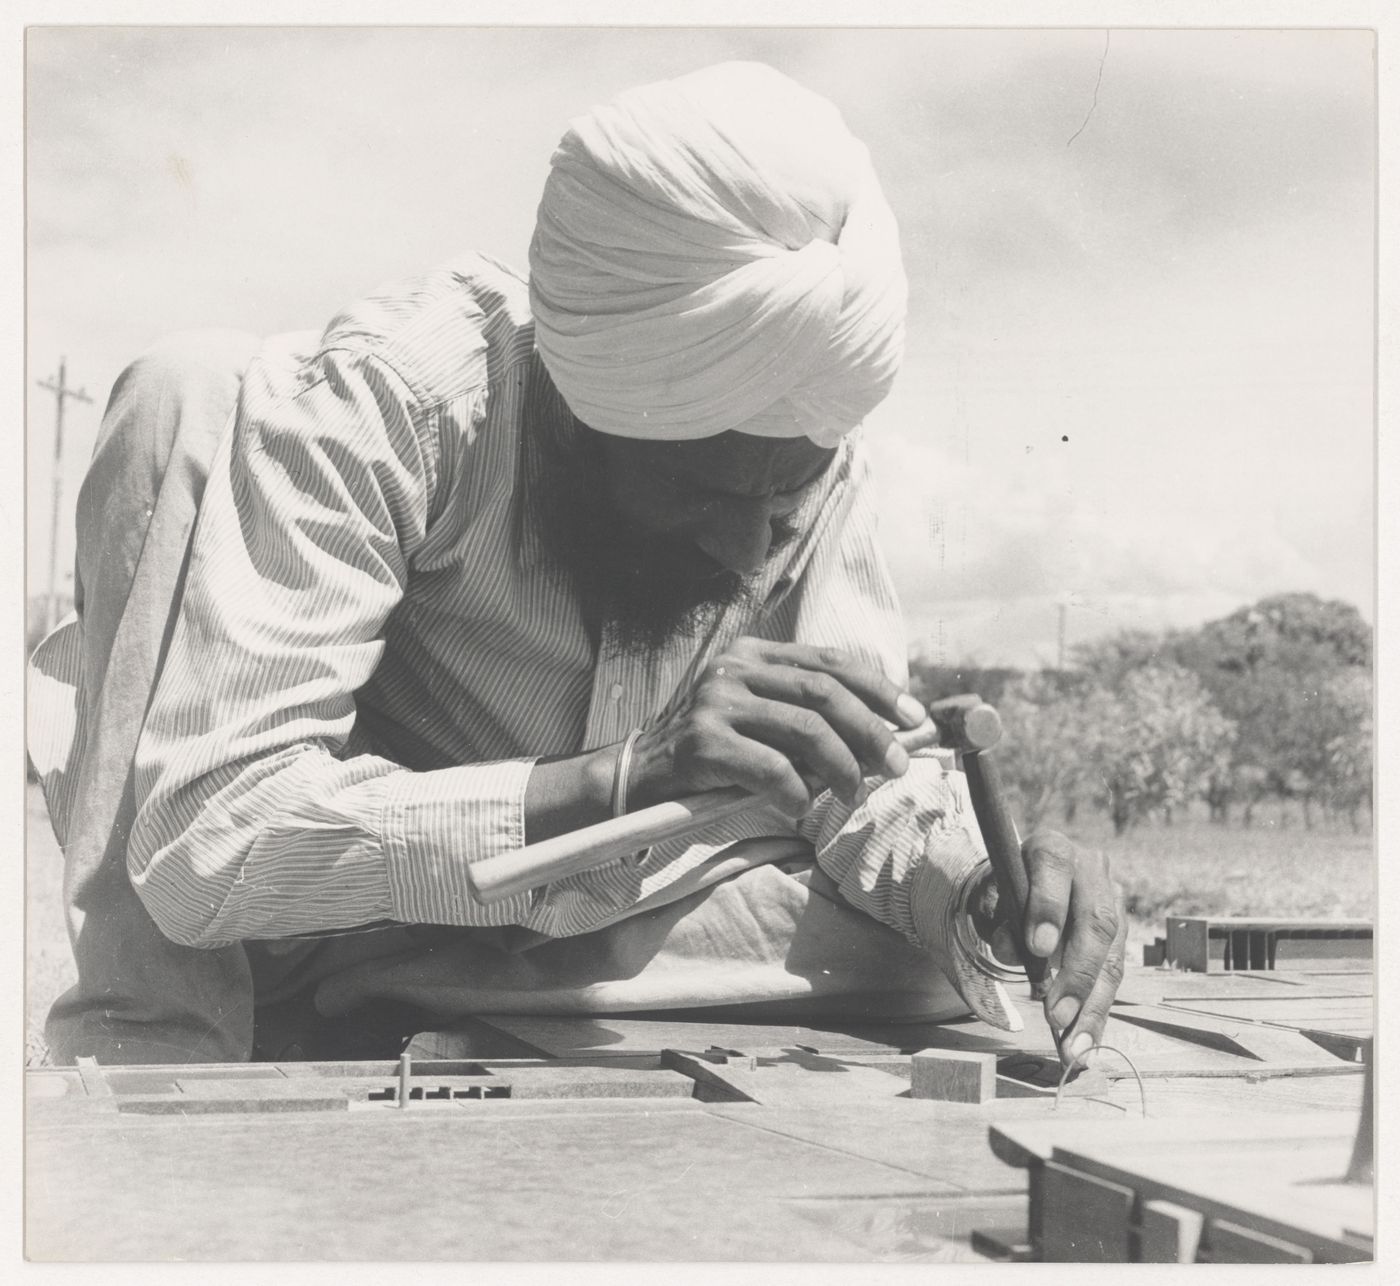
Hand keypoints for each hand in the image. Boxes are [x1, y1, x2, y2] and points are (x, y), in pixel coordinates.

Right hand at [628, 638, 927, 814]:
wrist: (637, 776)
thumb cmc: (710, 757)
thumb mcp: (756, 721)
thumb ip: (803, 718)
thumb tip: (879, 741)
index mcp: (752, 654)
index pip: (829, 661)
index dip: (877, 688)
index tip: (911, 718)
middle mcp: (734, 669)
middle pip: (825, 692)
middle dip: (871, 731)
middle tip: (894, 766)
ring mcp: (715, 702)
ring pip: (805, 728)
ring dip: (842, 766)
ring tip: (851, 794)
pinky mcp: (702, 742)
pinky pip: (770, 767)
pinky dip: (796, 792)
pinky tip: (799, 809)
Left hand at [971, 830, 1126, 1067]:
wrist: (1032, 883)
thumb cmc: (1011, 892)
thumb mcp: (997, 900)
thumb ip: (1002, 921)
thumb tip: (1013, 951)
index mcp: (1052, 849)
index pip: (1054, 868)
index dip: (1048, 907)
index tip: (1036, 947)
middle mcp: (1091, 870)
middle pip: (1095, 921)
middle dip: (1077, 974)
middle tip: (1056, 1014)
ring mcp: (1114, 901)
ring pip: (1113, 955)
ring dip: (1092, 1006)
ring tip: (1073, 1045)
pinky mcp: (1124, 932)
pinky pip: (1116, 975)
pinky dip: (1098, 1012)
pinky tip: (1086, 1041)